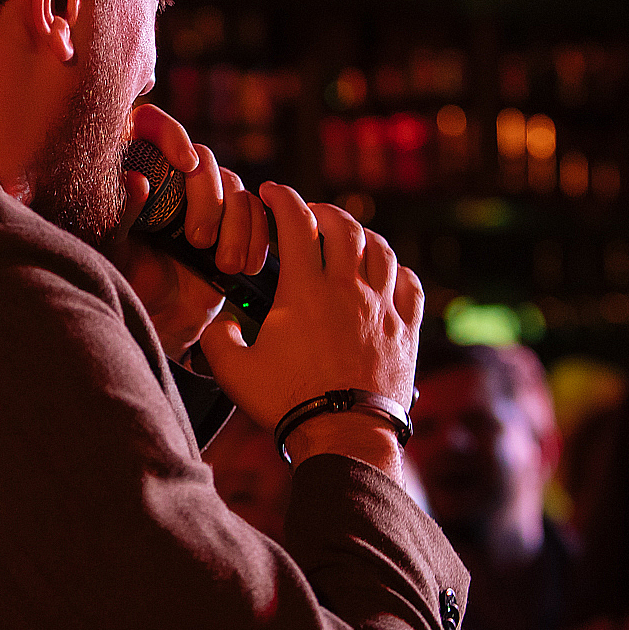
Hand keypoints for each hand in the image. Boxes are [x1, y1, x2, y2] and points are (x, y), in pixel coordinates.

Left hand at [108, 104, 270, 359]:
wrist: (160, 315)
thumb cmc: (128, 278)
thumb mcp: (113, 248)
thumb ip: (121, 213)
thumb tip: (137, 179)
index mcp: (136, 169)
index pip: (151, 125)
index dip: (171, 134)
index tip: (185, 162)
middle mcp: (173, 174)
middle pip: (203, 158)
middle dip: (207, 199)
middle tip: (198, 240)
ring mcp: (206, 194)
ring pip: (234, 185)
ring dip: (235, 225)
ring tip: (223, 264)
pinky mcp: (234, 218)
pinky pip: (255, 211)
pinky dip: (256, 236)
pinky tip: (243, 265)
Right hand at [199, 186, 422, 457]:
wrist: (345, 437)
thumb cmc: (288, 403)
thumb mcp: (235, 371)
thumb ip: (218, 338)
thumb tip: (219, 322)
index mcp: (305, 291)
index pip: (296, 224)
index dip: (282, 199)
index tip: (271, 192)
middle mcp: (348, 290)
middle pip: (344, 226)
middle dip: (323, 211)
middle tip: (309, 215)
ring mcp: (382, 309)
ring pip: (381, 250)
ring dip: (363, 235)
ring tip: (348, 237)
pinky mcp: (406, 331)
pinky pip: (410, 286)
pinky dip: (398, 271)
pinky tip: (388, 274)